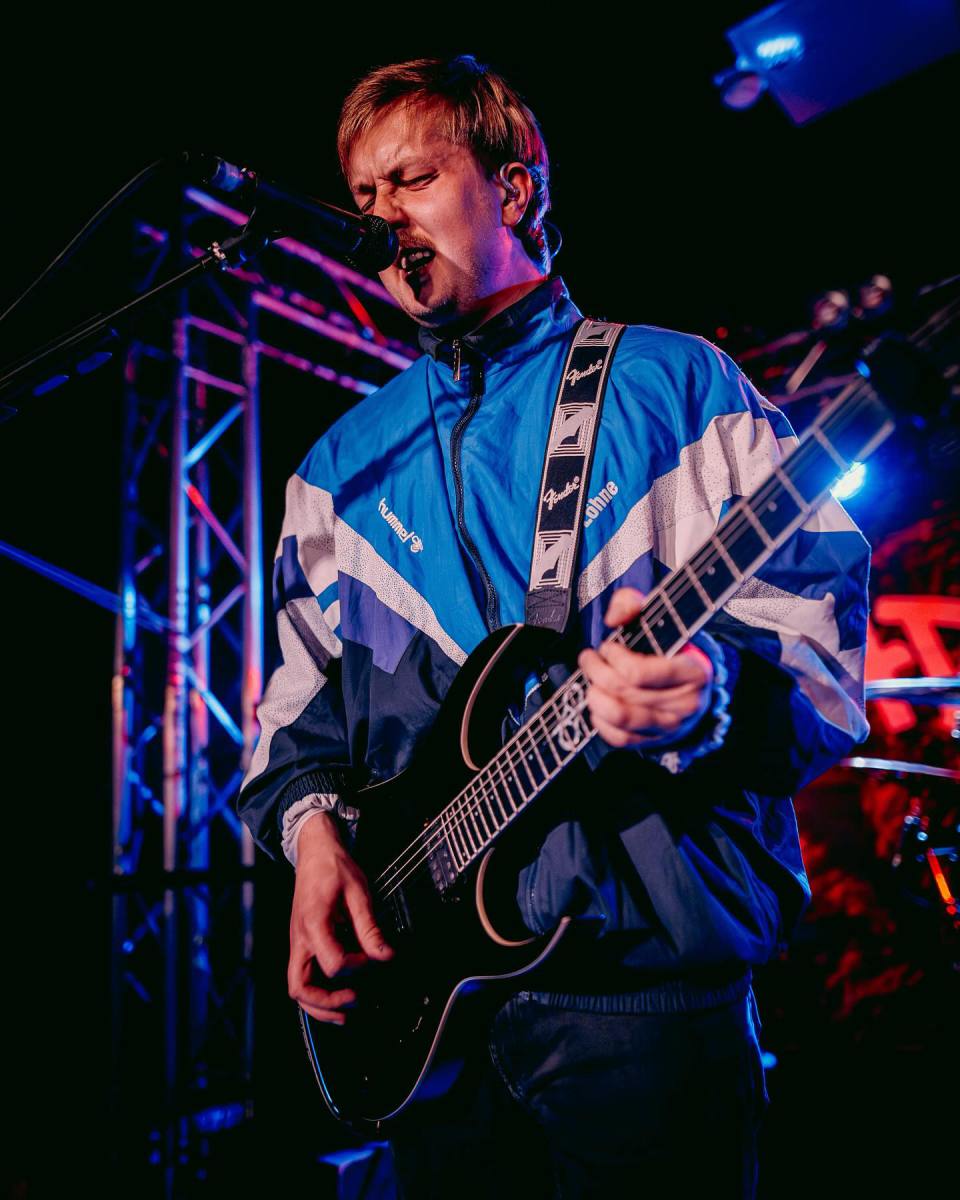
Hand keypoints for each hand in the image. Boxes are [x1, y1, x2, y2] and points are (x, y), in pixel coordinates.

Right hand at [288, 812, 393, 1024]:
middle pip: (299, 986)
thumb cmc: (334, 867)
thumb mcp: (358, 893)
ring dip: (319, 1003)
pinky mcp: (302, 942)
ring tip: (345, 1010)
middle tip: (354, 1003)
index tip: (373, 956)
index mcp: (313, 924)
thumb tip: (385, 956)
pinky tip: (338, 993)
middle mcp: (300, 937)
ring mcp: (298, 941)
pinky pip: (302, 974)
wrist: (315, 850)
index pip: (332, 963)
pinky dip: (317, 990)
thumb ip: (370, 928)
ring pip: (297, 985)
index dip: (357, 966)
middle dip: (325, 1003)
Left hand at [578, 587, 712, 748]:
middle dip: (596, 671)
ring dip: (594, 695)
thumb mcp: (662, 621)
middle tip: (589, 658)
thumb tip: (613, 617)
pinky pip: (619, 738)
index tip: (608, 647)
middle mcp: (685, 704)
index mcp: (692, 672)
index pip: (639, 673)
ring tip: (591, 680)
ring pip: (619, 716)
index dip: (613, 658)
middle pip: (623, 692)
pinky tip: (599, 703)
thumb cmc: (675, 652)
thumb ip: (634, 605)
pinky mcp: (655, 741)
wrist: (698, 687)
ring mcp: (670, 727)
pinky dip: (600, 720)